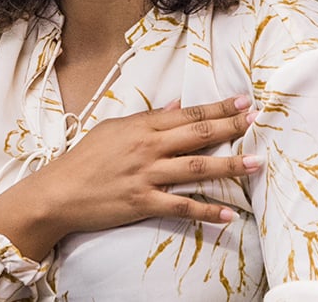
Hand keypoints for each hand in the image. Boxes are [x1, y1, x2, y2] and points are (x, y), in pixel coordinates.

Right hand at [0, 94, 259, 259]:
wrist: (59, 192)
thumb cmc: (84, 159)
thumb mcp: (112, 129)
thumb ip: (146, 118)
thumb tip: (176, 105)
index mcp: (140, 127)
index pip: (187, 114)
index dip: (217, 108)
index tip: (243, 103)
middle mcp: (147, 148)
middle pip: (197, 135)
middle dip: (230, 127)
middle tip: (258, 121)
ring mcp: (147, 175)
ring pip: (196, 168)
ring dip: (229, 166)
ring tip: (255, 163)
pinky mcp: (144, 202)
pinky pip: (182, 206)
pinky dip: (206, 210)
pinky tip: (228, 214)